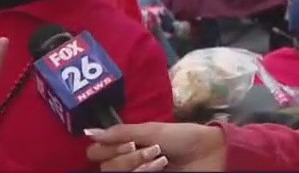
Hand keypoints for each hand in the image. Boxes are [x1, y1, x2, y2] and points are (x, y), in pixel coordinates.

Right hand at [86, 123, 225, 171]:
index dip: (106, 148)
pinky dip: (143, 172)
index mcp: (126, 145)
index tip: (127, 142)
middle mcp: (127, 161)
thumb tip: (89, 132)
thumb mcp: (151, 130)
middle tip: (146, 149)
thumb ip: (120, 132)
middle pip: (105, 168)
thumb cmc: (183, 137)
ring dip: (136, 166)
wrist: (209, 154)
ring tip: (159, 158)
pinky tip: (161, 166)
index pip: (97, 152)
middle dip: (125, 158)